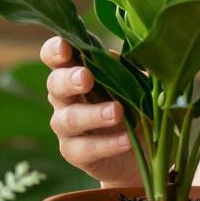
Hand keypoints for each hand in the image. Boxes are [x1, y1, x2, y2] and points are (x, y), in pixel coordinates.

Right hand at [41, 35, 139, 188]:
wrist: (145, 151)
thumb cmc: (137, 106)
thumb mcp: (139, 85)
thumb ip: (129, 70)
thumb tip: (115, 55)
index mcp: (76, 72)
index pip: (55, 57)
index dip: (55, 50)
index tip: (66, 47)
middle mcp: (65, 97)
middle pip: (55, 84)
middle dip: (69, 79)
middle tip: (86, 78)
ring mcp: (66, 126)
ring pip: (69, 119)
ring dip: (93, 114)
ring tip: (117, 112)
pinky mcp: (75, 153)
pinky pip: (85, 148)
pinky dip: (108, 144)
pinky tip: (127, 140)